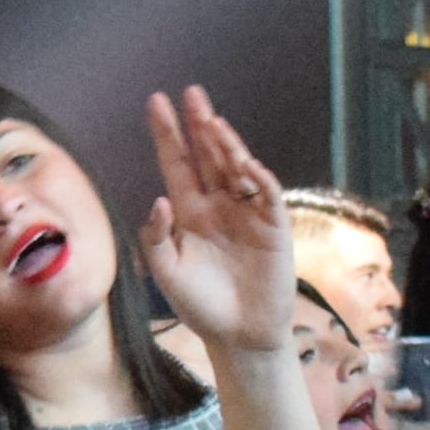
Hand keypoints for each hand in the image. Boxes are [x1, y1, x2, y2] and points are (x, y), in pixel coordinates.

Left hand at [130, 83, 300, 354]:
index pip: (177, 163)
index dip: (167, 134)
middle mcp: (218, 204)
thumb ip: (157, 239)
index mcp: (189, 211)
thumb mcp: (168, 274)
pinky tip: (246, 164)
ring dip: (227, 144)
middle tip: (192, 93)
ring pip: (237, 168)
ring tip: (212, 122)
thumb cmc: (201, 306)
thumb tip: (159, 200)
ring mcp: (247, 212)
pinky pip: (267, 195)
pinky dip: (259, 179)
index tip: (156, 102)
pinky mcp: (273, 226)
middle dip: (200, 124)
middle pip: (209, 155)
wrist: (240, 336)